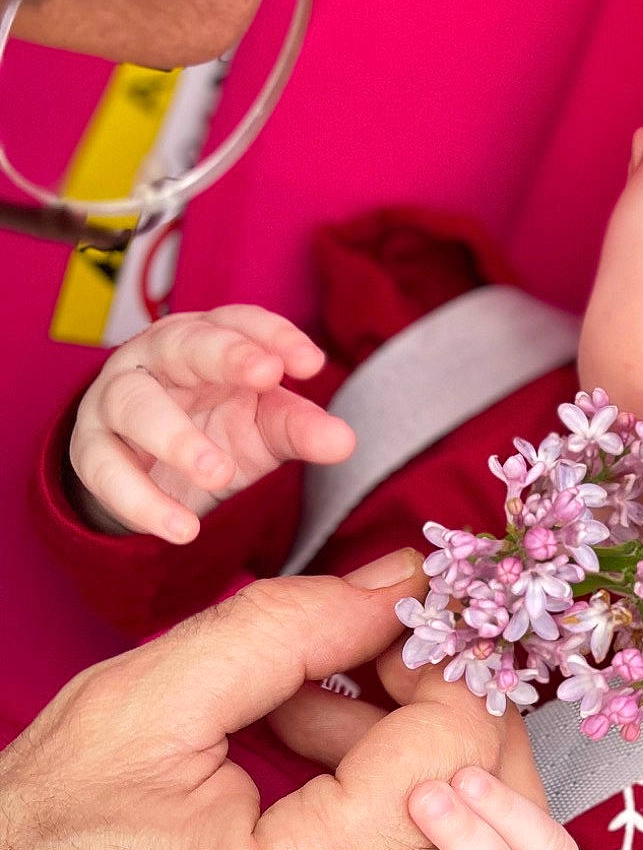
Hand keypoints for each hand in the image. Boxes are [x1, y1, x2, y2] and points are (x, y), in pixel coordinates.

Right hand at [0, 552, 536, 849]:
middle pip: (480, 816)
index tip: (387, 637)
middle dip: (430, 721)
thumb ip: (284, 631)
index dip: (436, 668)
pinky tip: (321, 828)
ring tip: (315, 753)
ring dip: (414, 794)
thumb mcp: (135, 714)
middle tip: (351, 682)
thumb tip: (401, 585)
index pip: (454, 750)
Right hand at [69, 305, 354, 541]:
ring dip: (177, 438)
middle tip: (266, 377)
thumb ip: (300, 429)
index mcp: (206, 340)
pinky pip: (108, 471)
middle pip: (182, 343)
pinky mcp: (91, 451)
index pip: (237, 320)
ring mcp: (116, 400)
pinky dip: (143, 502)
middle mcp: (156, 358)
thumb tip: (344, 441)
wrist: (152, 475)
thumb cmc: (215, 429)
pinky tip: (182, 529)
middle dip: (224, 356)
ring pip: (135, 404)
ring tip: (220, 473)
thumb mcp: (264, 429)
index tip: (312, 363)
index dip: (273, 334)